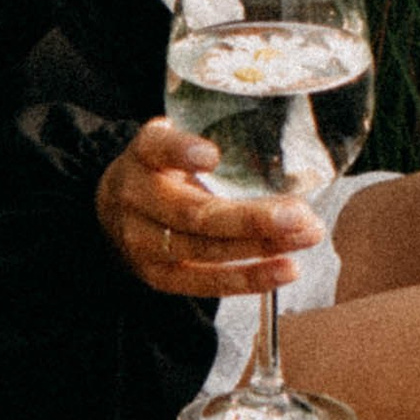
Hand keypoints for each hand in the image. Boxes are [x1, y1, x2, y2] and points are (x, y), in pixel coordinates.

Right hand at [96, 119, 322, 300]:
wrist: (112, 213)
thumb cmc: (160, 170)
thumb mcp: (171, 141)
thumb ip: (206, 137)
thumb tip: (282, 135)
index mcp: (143, 156)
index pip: (157, 148)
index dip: (182, 152)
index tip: (212, 155)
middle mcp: (137, 200)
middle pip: (194, 213)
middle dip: (250, 218)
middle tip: (298, 213)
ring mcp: (145, 244)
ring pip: (206, 250)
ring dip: (262, 247)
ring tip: (307, 236)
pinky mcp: (160, 277)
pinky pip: (207, 283)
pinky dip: (250, 279)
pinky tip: (286, 269)